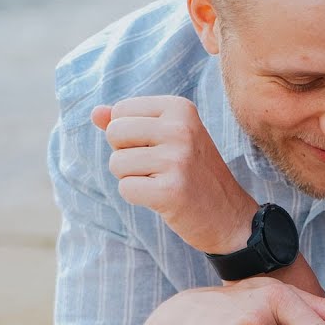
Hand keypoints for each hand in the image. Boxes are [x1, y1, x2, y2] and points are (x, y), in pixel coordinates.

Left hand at [93, 96, 257, 253]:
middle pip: (114, 133)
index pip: (120, 111)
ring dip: (133, 178)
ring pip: (116, 163)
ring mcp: (177, 159)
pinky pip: (125, 189)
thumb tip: (95, 112)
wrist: (230, 216)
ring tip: (163, 182)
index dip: (129, 135)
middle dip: (126, 155)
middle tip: (158, 168)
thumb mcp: (169, 138)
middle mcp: (180, 128)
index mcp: (180, 108)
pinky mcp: (170, 191)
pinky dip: (138, 198)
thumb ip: (130, 122)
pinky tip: (164, 198)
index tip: (160, 148)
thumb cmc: (194, 173)